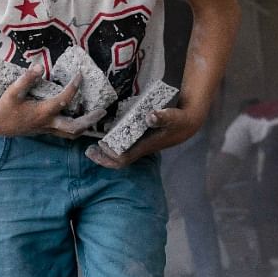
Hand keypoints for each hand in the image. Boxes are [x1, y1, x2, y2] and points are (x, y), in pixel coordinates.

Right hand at [0, 65, 106, 138]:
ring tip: (97, 117)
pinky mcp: (46, 130)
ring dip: (85, 126)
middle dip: (90, 120)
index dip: (73, 88)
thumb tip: (39, 66)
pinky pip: (65, 132)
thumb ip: (26, 79)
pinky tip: (82, 118)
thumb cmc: (4, 107)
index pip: (63, 100)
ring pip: (71, 133)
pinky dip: (76, 127)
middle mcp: (48, 123)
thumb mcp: (12, 91)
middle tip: (103, 111)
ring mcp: (47, 129)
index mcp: (42, 113)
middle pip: (74, 127)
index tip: (80, 75)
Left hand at [85, 107, 200, 168]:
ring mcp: (141, 145)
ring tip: (92, 146)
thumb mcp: (173, 116)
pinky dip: (113, 144)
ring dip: (106, 153)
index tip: (99, 146)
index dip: (109, 157)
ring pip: (120, 155)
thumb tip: (150, 116)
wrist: (189, 123)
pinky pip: (124, 147)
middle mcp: (141, 148)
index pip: (124, 159)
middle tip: (88, 151)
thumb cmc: (180, 120)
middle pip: (119, 161)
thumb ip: (163, 116)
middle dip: (103, 158)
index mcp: (145, 146)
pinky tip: (107, 135)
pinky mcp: (142, 140)